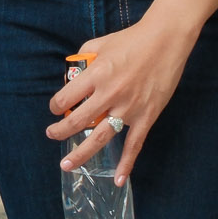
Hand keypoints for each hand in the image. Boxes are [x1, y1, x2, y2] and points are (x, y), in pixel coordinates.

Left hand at [46, 17, 192, 184]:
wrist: (165, 40)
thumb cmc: (132, 39)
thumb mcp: (100, 43)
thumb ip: (83, 58)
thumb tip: (72, 74)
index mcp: (96, 74)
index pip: (66, 98)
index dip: (55, 105)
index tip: (55, 108)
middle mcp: (109, 94)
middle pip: (78, 121)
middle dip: (60, 131)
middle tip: (52, 135)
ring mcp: (128, 108)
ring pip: (100, 138)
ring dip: (81, 153)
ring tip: (67, 164)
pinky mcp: (146, 117)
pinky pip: (134, 145)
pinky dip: (126, 164)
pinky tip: (117, 179)